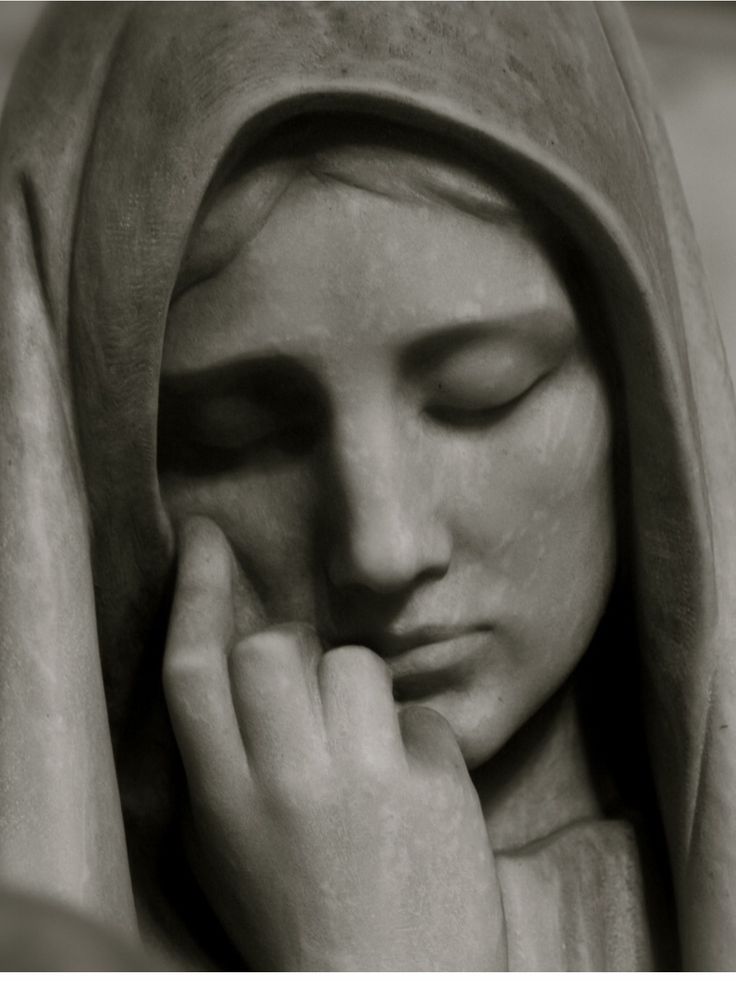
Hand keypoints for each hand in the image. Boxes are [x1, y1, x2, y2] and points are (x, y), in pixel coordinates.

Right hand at [163, 516, 506, 970]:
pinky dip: (414, 742)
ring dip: (355, 695)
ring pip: (352, 664)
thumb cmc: (298, 920)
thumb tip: (227, 665)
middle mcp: (288, 784)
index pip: (194, 670)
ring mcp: (366, 782)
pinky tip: (411, 794)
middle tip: (306, 699)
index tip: (207, 539)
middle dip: (287, 656)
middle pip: (270, 650)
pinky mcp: (435, 784)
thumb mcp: (227, 849)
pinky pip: (418, 714)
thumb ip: (218, 759)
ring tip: (365, 756)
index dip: (197, 592)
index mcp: (222, 805)